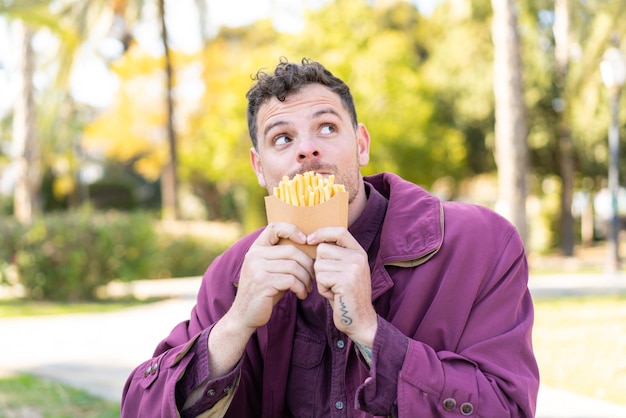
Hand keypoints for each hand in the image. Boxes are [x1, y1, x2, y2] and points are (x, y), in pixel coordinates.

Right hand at [230, 222, 314, 332]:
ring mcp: (257, 269)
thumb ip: (282, 258)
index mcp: (256, 249)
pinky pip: (291, 280)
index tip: (305, 241)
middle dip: (307, 264)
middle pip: (291, 251)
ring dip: (306, 279)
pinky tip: (302, 295)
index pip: (274, 228)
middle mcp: (254, 255)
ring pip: (293, 266)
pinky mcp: (263, 283)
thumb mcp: (269, 270)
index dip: (292, 230)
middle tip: (313, 277)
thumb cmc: (264, 292)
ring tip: (308, 288)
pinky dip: (301, 288)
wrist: (244, 315)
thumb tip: (310, 248)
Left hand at [307, 227, 377, 345]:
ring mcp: (354, 268)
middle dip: (320, 266)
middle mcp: (358, 257)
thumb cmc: (346, 295)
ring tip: (334, 289)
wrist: (360, 320)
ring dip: (321, 280)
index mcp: (359, 252)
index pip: (339, 231)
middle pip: (322, 250)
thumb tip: (311, 240)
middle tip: (332, 281)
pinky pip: (321, 278)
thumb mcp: (345, 270)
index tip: (310, 240)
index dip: (322, 233)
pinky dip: (322, 289)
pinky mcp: (346, 280)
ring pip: (318, 265)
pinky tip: (335, 295)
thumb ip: (335, 255)